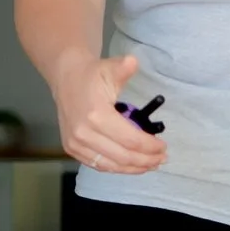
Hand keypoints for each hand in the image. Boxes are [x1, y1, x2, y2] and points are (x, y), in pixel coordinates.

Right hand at [52, 49, 167, 174]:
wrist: (66, 78)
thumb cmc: (92, 74)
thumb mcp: (110, 67)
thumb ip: (124, 68)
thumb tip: (134, 62)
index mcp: (96, 115)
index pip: (130, 140)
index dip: (150, 147)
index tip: (164, 147)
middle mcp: (84, 133)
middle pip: (123, 156)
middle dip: (146, 160)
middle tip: (161, 159)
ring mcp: (76, 143)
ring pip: (111, 165)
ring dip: (134, 168)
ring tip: (150, 165)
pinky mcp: (71, 148)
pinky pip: (98, 165)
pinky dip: (117, 168)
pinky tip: (131, 166)